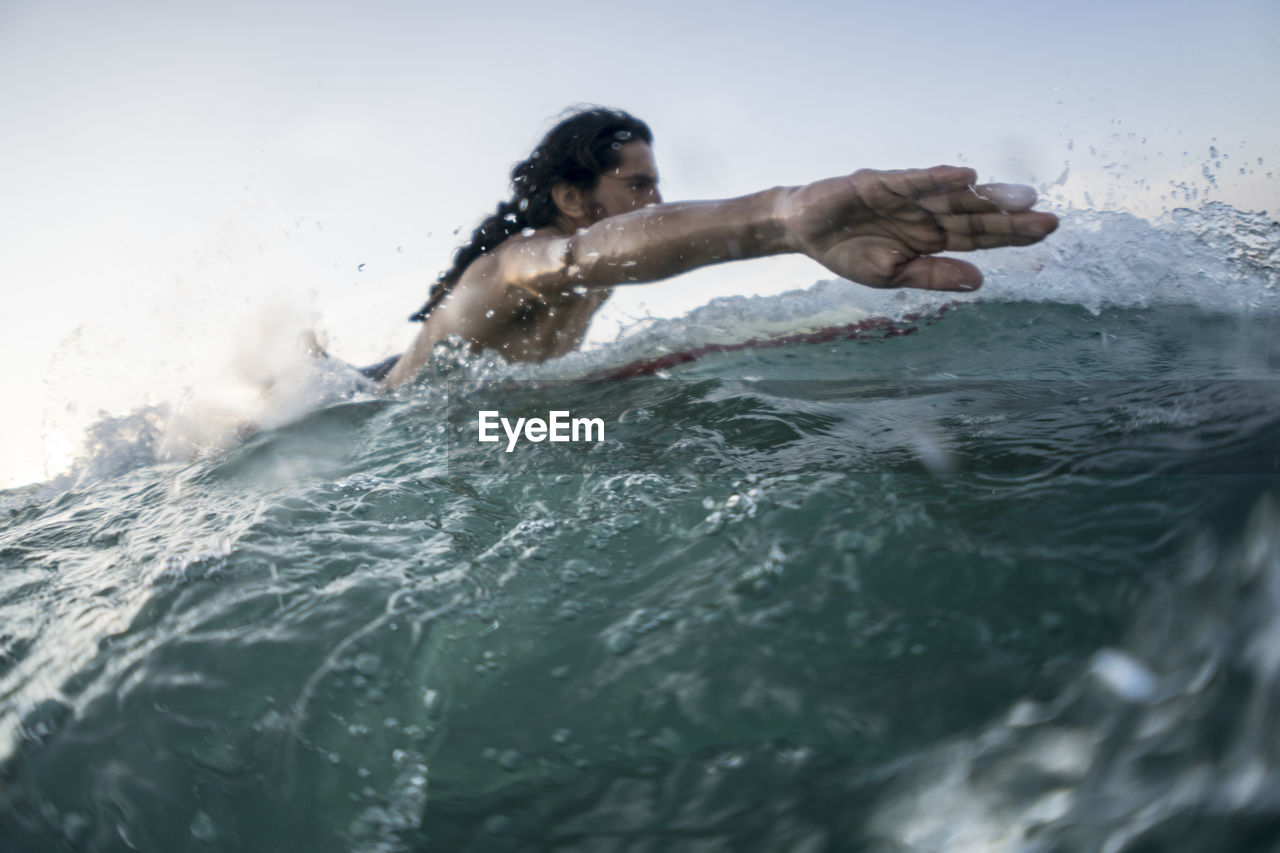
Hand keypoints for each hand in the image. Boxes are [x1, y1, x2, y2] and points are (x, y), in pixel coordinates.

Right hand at [779, 165, 1057, 290]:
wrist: (804, 231)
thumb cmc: (848, 253)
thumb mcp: (892, 274)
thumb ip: (933, 275)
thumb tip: (980, 281)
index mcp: (930, 239)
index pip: (978, 237)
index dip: (1011, 235)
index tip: (1046, 233)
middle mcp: (926, 214)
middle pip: (975, 216)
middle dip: (1010, 218)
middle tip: (1050, 218)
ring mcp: (906, 197)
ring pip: (953, 197)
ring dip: (987, 196)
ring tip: (1023, 197)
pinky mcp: (881, 183)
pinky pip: (914, 181)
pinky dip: (938, 179)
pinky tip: (966, 177)